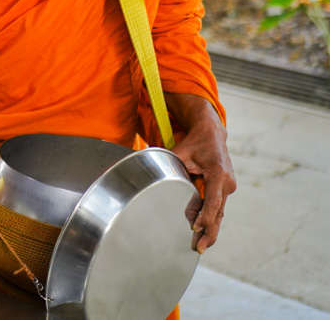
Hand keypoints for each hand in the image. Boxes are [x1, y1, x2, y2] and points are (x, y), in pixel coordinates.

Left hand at [169, 103, 236, 253]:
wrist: (211, 134)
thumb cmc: (194, 143)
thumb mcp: (181, 152)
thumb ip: (172, 168)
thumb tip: (155, 180)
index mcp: (218, 173)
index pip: (213, 199)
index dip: (205, 215)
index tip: (195, 227)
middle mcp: (227, 182)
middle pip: (218, 212)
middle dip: (209, 231)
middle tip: (199, 248)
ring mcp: (227, 187)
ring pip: (219, 213)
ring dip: (211, 230)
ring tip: (201, 247)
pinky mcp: (224, 190)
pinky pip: (217, 208)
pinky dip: (211, 221)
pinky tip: (204, 235)